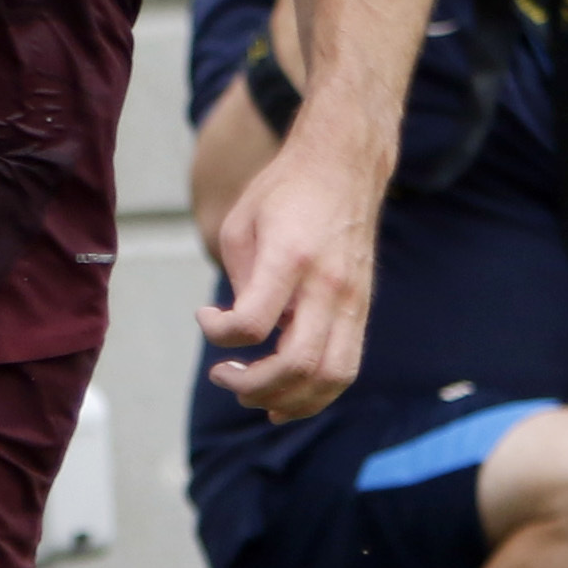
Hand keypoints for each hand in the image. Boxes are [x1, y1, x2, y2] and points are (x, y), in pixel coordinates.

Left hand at [197, 136, 379, 420]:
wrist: (343, 166)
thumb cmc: (284, 193)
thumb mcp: (241, 224)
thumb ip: (239, 282)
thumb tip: (242, 332)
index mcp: (289, 257)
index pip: (252, 323)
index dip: (219, 335)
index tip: (206, 318)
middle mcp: (327, 284)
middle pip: (296, 363)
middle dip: (252, 385)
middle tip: (224, 377)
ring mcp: (352, 300)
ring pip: (330, 377)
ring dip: (288, 401)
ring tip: (255, 398)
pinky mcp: (362, 309)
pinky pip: (346, 368)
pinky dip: (316, 394)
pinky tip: (287, 400)